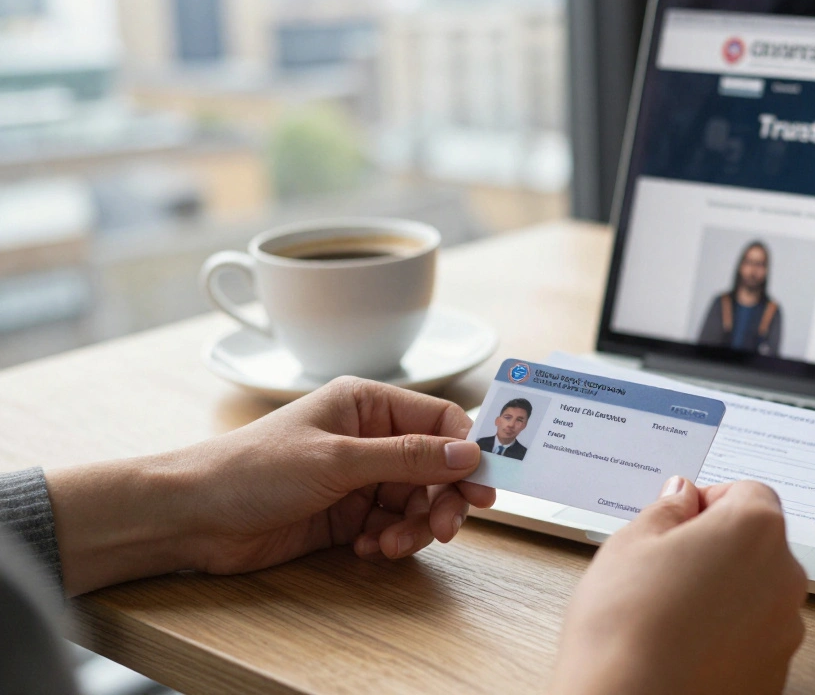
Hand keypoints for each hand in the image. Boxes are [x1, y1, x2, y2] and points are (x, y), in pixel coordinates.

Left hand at [46, 377, 494, 595]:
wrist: (192, 517)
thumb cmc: (252, 470)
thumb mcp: (337, 460)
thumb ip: (406, 457)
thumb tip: (469, 453)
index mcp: (367, 404)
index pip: (439, 422)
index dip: (466, 453)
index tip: (484, 488)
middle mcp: (368, 438)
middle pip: (434, 468)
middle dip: (442, 500)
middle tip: (443, 529)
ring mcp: (358, 478)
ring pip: (416, 502)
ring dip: (413, 528)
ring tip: (390, 546)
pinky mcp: (346, 514)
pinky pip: (390, 527)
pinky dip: (388, 541)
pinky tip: (365, 549)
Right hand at [551, 478, 807, 694]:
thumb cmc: (626, 629)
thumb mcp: (630, 544)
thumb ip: (666, 510)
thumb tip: (681, 497)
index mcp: (755, 530)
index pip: (747, 494)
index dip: (707, 503)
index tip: (677, 520)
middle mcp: (784, 578)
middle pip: (756, 545)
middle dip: (716, 550)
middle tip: (664, 569)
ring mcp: (785, 632)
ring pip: (756, 595)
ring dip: (723, 595)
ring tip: (668, 614)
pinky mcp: (774, 675)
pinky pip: (753, 640)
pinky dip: (726, 637)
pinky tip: (682, 647)